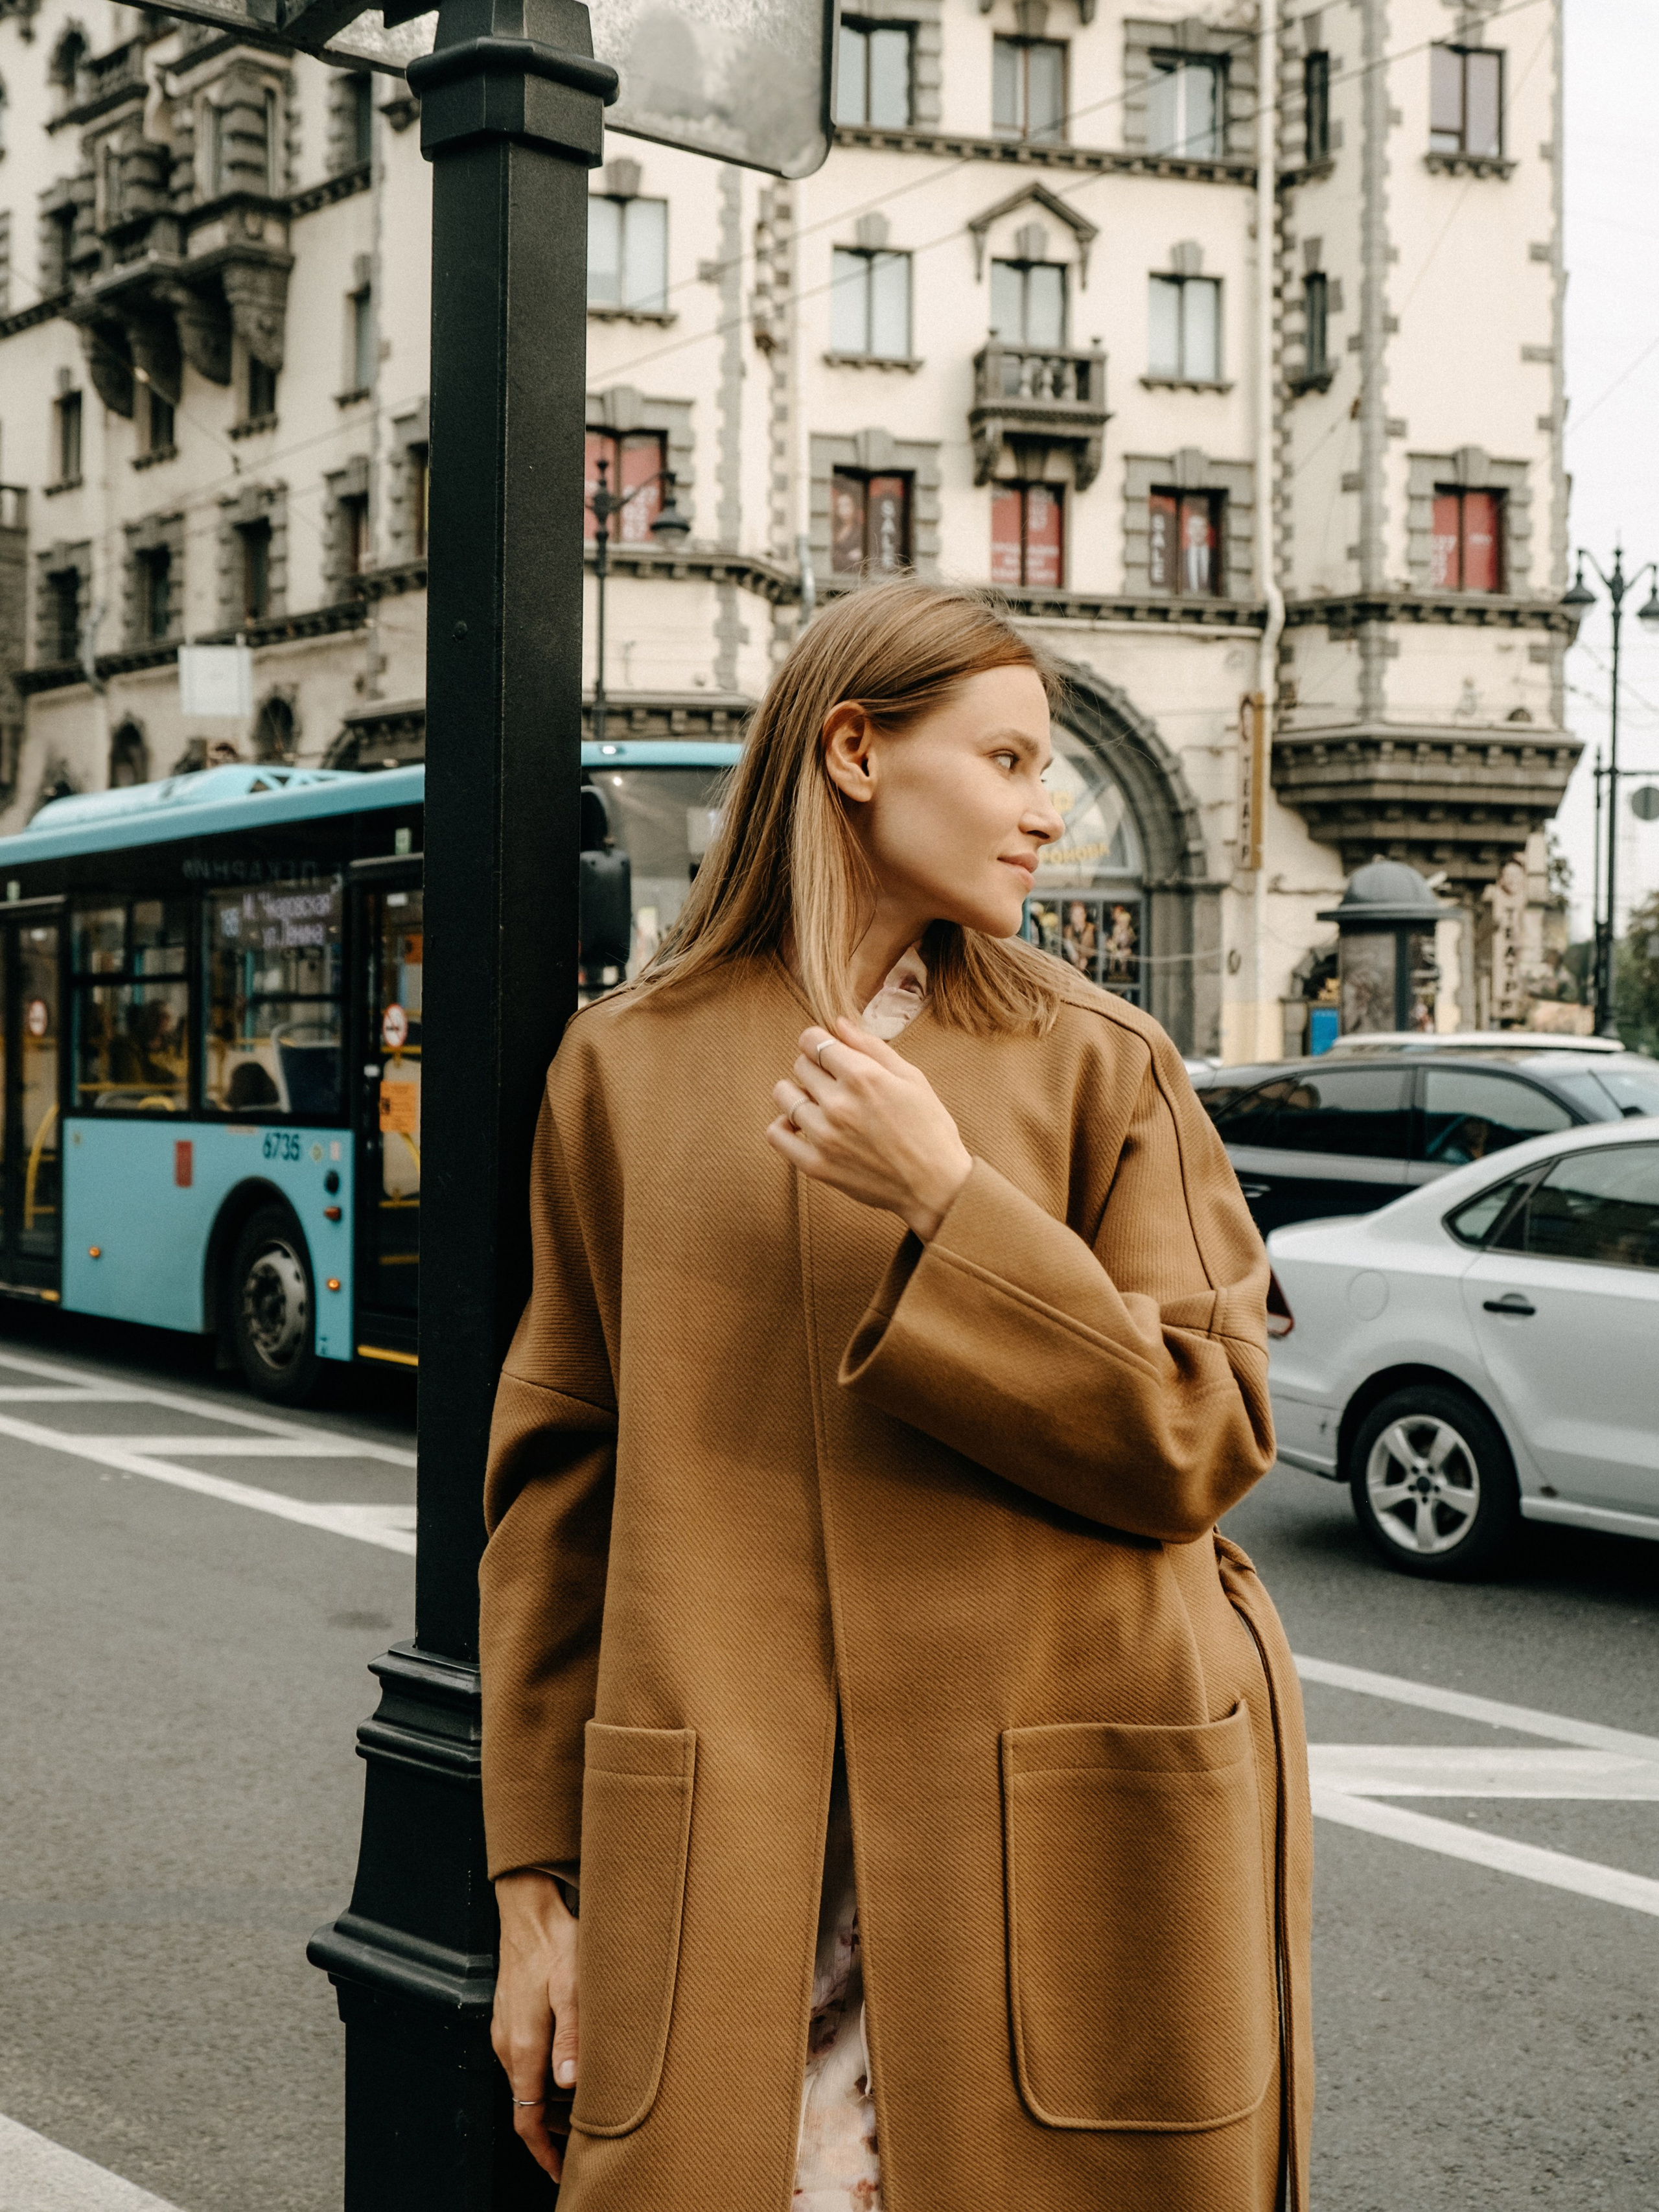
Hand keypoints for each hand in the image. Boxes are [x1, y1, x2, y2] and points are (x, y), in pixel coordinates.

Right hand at [492, 1870, 579, 2180]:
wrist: (529, 1911)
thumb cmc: (555, 1944)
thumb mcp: (573, 1989)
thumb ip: (571, 2038)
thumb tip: (568, 2083)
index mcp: (522, 2046)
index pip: (525, 2117)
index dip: (542, 2150)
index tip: (559, 2169)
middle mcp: (508, 2044)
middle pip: (526, 2105)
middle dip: (550, 2130)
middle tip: (582, 2140)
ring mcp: (506, 2031)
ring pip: (525, 2084)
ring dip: (549, 2103)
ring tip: (580, 2108)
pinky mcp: (510, 2017)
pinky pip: (524, 2061)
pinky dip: (543, 2076)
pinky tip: (568, 2066)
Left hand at [766, 1020, 971, 1241]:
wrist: (935, 1187)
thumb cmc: (930, 1129)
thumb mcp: (912, 1078)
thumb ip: (872, 1047)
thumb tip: (838, 1024)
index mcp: (863, 1077)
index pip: (811, 1040)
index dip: (818, 1041)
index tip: (827, 1051)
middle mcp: (838, 1103)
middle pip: (799, 1065)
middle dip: (815, 1066)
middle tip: (835, 1081)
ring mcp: (823, 1135)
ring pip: (784, 1095)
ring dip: (798, 1093)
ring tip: (818, 1102)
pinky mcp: (815, 1164)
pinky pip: (776, 1134)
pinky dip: (782, 1125)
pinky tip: (800, 1125)